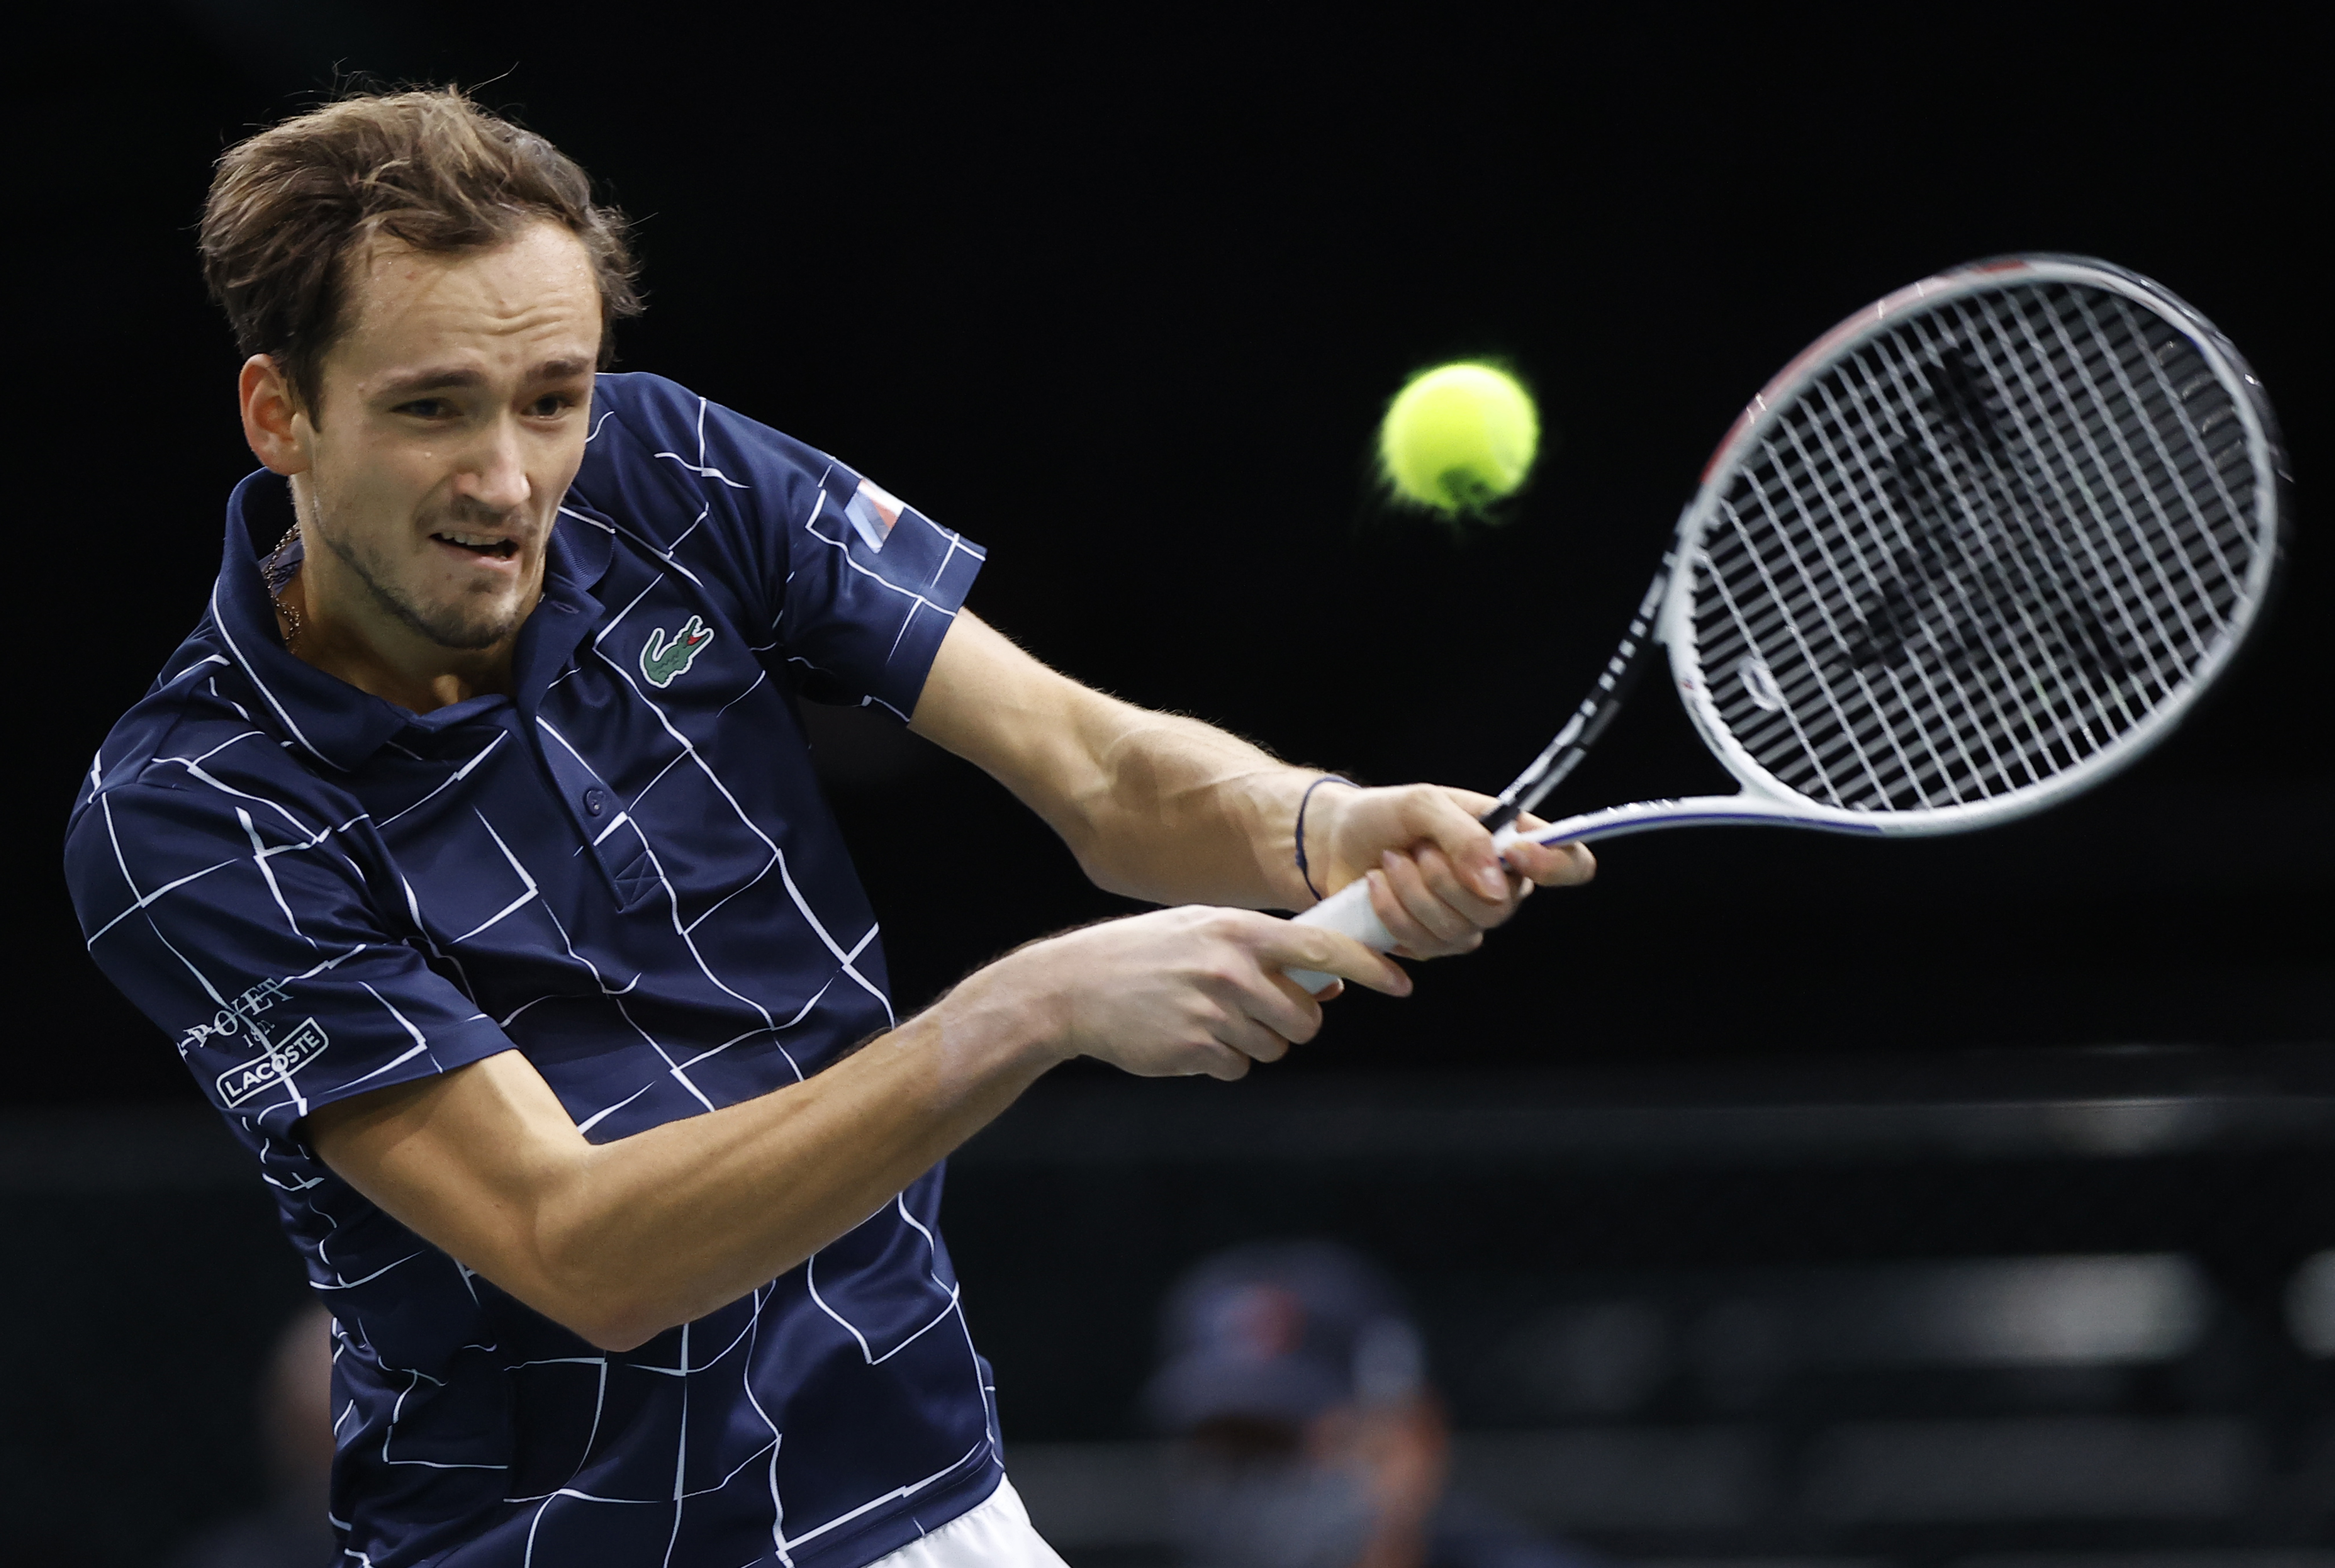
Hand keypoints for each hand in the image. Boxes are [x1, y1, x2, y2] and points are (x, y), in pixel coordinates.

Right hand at [954, 906, 1411, 1080]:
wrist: (1072, 987)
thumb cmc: (1147, 954)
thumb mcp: (1205, 931)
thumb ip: (1265, 950)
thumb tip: (1333, 982)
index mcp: (1238, 930)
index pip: (1324, 949)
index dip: (1372, 967)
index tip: (1404, 983)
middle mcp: (1231, 968)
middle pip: (1306, 1015)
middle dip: (1294, 1020)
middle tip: (1256, 1010)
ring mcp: (1213, 1010)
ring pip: (1275, 1046)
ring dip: (1253, 1040)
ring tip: (1208, 1017)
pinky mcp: (1194, 1049)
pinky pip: (1238, 1066)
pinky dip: (1221, 1059)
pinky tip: (1186, 1036)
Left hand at [1305, 784, 1594, 957]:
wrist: (1332, 840)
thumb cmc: (1384, 814)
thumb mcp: (1424, 803)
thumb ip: (1465, 836)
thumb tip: (1496, 885)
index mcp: (1511, 843)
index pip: (1571, 863)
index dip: (1557, 865)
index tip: (1519, 855)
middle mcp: (1498, 887)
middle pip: (1501, 908)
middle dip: (1446, 879)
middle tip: (1416, 849)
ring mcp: (1466, 920)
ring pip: (1460, 929)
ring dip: (1414, 892)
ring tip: (1390, 861)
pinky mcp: (1431, 944)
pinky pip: (1426, 944)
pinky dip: (1394, 912)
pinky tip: (1377, 886)